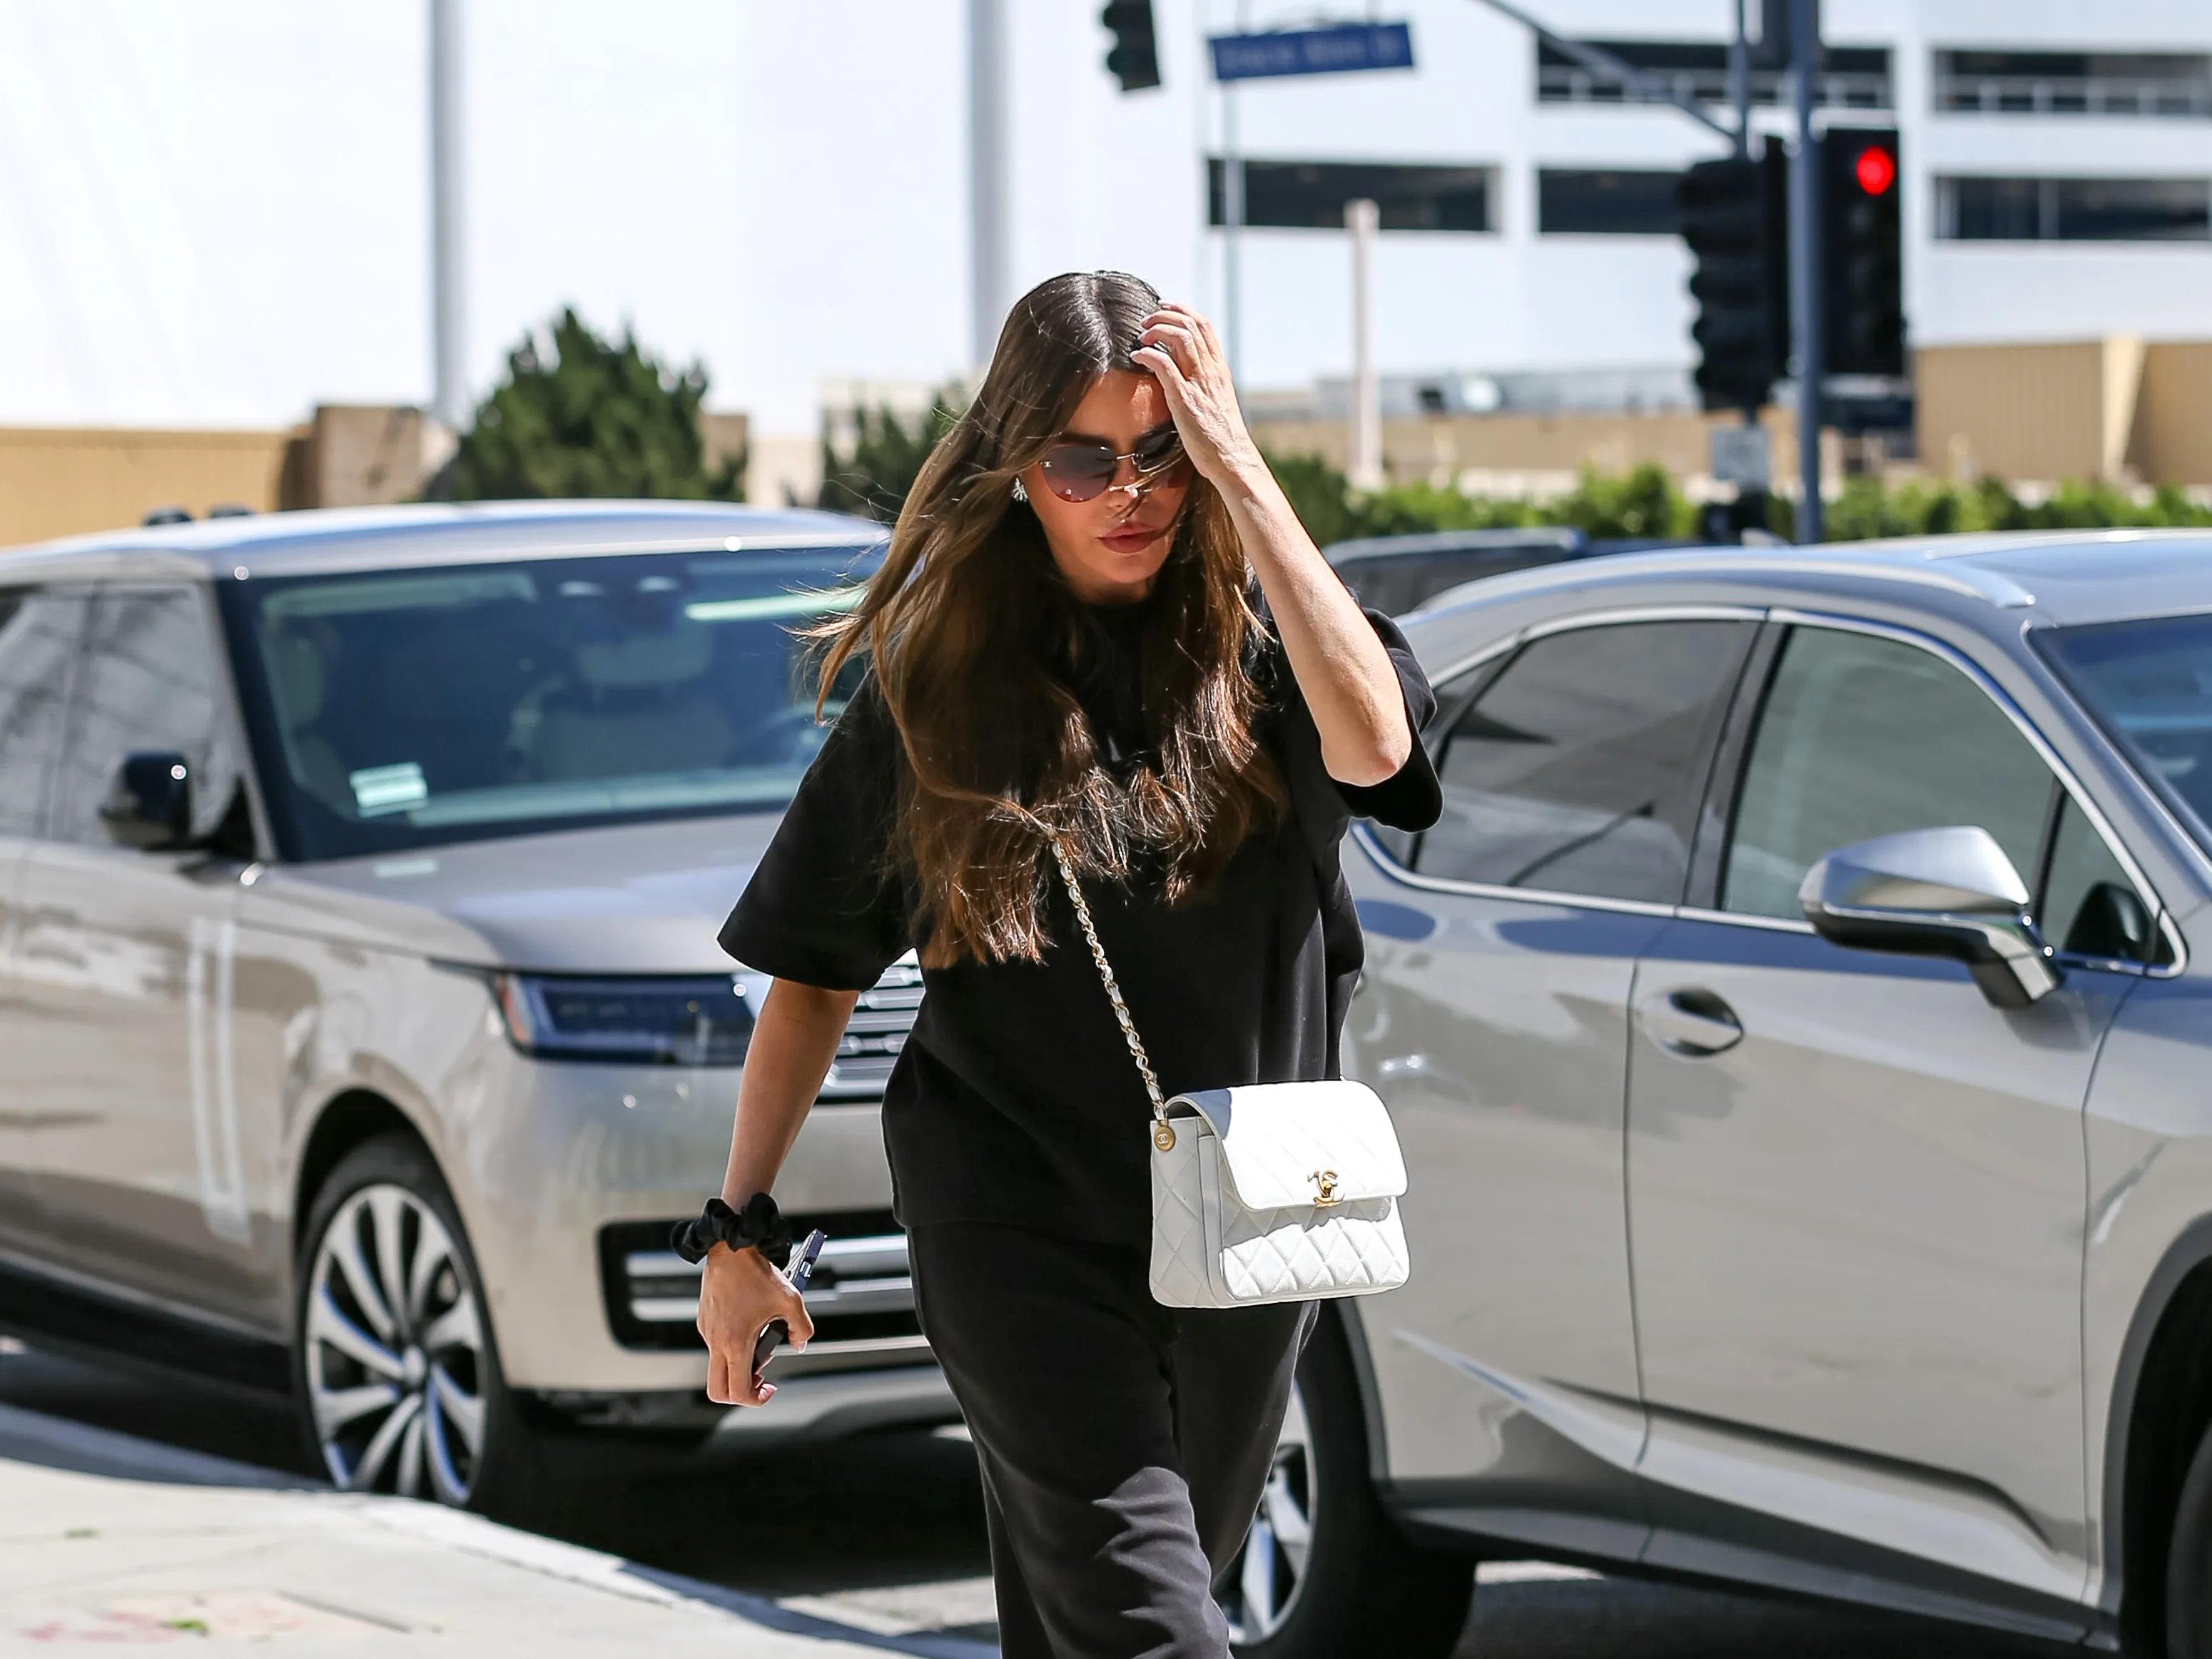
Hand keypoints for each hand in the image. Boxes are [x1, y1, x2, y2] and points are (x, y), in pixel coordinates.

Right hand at [697, 1241, 813, 1405]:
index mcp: (735, 1343)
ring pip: (717, 1365)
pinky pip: (715, 1345)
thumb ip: (801, 1329)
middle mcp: (716, 1341)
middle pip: (717, 1389)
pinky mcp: (704, 1321)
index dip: (755, 1399)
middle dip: (739, 1392)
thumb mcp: (790, 1300)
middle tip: (759, 1380)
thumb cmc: (757, 1273)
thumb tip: (799, 1344)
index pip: (738, 1391)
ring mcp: (707, 1332)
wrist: (731, 1249)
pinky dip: (731, 1347)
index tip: (768, 1389)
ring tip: (760, 1342)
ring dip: (738, 1365)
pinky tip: (749, 1326)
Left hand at [1132, 303, 1263, 491]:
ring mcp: (1199, 383)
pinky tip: (1137, 356)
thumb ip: (1203, 385)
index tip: (1165, 307)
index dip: (1184, 310)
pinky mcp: (1184, 399)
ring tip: (1142, 335)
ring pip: (1180, 337)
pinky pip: (1164, 365)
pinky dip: (1148, 354)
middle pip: (1192, 324)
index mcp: (1219, 370)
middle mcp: (1211, 371)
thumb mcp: (1216, 403)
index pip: (1205, 326)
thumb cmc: (1221, 438)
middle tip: (1147, 319)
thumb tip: (1184, 376)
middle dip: (1166, 314)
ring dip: (1156, 329)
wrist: (1232, 459)